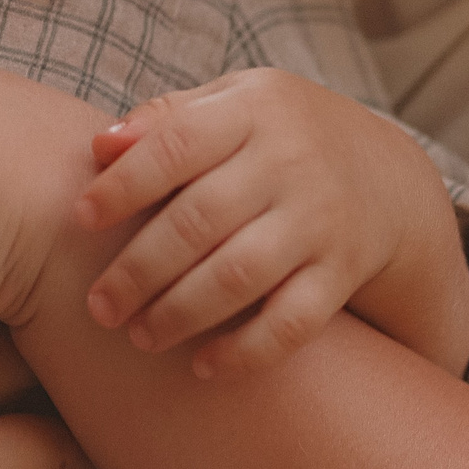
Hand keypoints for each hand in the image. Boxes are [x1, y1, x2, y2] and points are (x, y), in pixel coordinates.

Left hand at [75, 69, 468, 378]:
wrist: (389, 177)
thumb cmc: (278, 137)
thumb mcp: (233, 103)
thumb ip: (168, 119)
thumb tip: (100, 146)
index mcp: (255, 109)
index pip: (178, 144)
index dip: (124, 185)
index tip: (80, 219)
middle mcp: (291, 162)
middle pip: (200, 220)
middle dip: (139, 269)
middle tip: (97, 306)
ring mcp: (321, 220)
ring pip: (240, 276)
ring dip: (180, 313)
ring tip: (138, 336)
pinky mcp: (343, 272)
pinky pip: (293, 322)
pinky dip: (247, 351)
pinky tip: (204, 366)